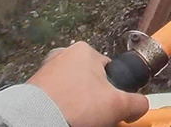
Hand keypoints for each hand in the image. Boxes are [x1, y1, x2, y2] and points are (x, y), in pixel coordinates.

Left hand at [28, 41, 148, 126]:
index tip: (111, 107)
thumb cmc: (73, 106)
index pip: (110, 71)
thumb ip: (137, 103)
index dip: (114, 92)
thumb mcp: (118, 105)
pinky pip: (54, 100)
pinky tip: (64, 120)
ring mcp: (44, 72)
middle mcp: (62, 56)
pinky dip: (60, 110)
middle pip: (90, 82)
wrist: (33, 122)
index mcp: (85, 51)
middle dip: (94, 100)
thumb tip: (140, 106)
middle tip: (96, 117)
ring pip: (72, 91)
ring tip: (79, 121)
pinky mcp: (31, 89)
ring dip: (77, 105)